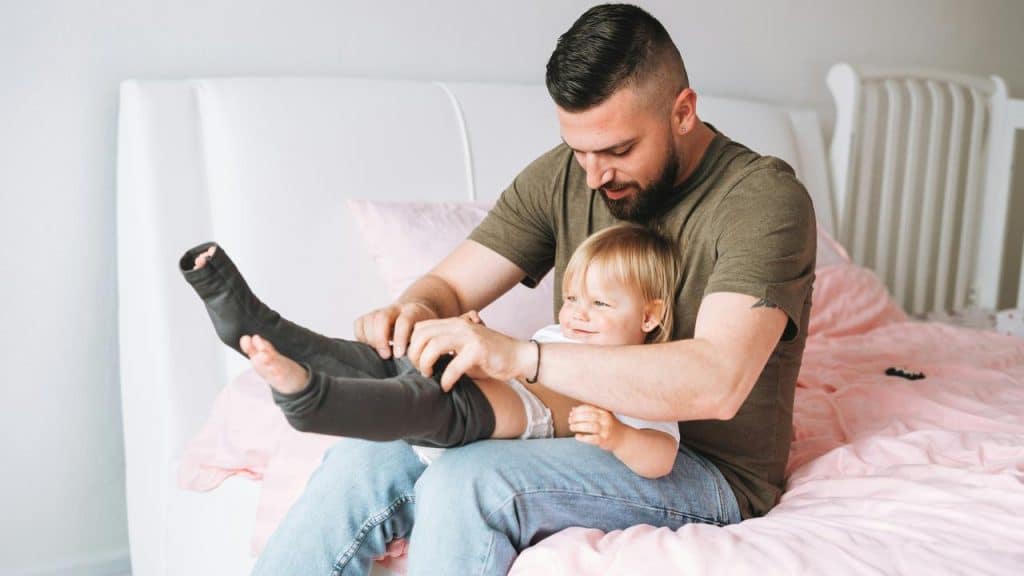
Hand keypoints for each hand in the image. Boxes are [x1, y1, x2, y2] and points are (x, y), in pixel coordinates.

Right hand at [353, 300, 436, 358]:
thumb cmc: (424, 331)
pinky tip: (370, 347)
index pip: (403, 321)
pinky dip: (361, 336)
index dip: (400, 338)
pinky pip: (359, 324)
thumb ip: (425, 344)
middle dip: (380, 339)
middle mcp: (395, 308)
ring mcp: (381, 310)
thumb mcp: (429, 334)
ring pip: (369, 320)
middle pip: (381, 318)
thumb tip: (422, 364)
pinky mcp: (370, 316)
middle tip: (386, 356)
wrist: (417, 312)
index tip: (399, 355)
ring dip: (371, 339)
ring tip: (379, 354)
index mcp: (413, 310)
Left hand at [407, 314, 533, 391]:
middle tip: (422, 371)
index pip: (421, 328)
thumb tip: (418, 359)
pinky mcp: (478, 350)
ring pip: (433, 346)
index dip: (413, 345)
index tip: (415, 362)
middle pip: (422, 335)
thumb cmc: (489, 357)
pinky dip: (446, 379)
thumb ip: (445, 347)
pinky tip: (446, 387)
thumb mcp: (464, 347)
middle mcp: (460, 326)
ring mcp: (469, 336)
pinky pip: (453, 365)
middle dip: (415, 355)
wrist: (518, 356)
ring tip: (429, 375)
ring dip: (426, 364)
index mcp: (454, 323)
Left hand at [569, 404, 623, 451]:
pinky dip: (583, 438)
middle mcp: (606, 420)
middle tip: (570, 420)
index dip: (579, 410)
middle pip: (589, 417)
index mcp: (604, 412)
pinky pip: (593, 439)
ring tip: (571, 427)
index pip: (589, 408)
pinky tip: (577, 436)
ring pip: (590, 427)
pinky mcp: (604, 441)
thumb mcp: (601, 416)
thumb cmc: (609, 426)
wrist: (622, 439)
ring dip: (578, 426)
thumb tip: (573, 409)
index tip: (571, 413)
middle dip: (577, 418)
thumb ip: (588, 412)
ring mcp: (606, 430)